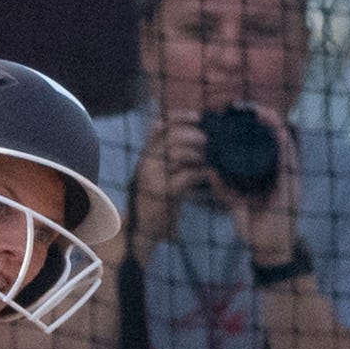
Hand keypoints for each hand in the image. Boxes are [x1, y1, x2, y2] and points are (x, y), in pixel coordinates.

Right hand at [128, 111, 209, 252]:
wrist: (140, 231)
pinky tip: (208, 175)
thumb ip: (176, 159)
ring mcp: (152, 177)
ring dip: (198, 154)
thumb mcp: (163, 176)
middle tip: (209, 142)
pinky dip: (200, 174)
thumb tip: (200, 142)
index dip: (178, 117)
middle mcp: (146, 163)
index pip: (159, 126)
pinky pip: (185, 176)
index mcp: (146, 156)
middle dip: (194, 135)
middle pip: (170, 136)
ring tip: (209, 160)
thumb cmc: (156, 203)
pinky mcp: (161, 193)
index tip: (197, 117)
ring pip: (177, 153)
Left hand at [222, 107, 304, 271]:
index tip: (237, 113)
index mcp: (264, 174)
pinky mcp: (292, 186)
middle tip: (248, 107)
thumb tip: (211, 172)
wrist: (269, 249)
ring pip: (283, 145)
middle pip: (271, 139)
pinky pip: (290, 162)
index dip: (251, 128)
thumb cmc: (255, 227)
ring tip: (264, 112)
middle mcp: (277, 171)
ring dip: (275, 127)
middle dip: (263, 121)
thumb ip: (225, 189)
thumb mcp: (235, 204)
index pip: (259, 145)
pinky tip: (280, 132)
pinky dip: (285, 146)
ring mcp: (286, 177)